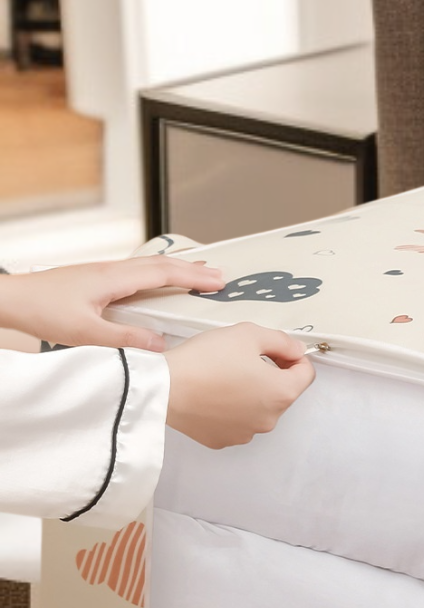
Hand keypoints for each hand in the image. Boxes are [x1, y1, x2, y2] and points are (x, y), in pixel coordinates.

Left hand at [0, 258, 224, 351]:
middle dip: (192, 269)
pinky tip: (157, 284)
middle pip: (160, 264)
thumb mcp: (85, 333)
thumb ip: (125, 339)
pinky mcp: (95, 280)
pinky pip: (136, 273)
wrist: (10, 299)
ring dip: (176, 270)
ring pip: (148, 266)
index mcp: (112, 279)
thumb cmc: (40, 310)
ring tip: (196, 275)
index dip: (193, 278)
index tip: (217, 282)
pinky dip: (157, 275)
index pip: (163, 274)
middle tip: (218, 275)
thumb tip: (160, 344)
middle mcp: (110, 271)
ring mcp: (102, 273)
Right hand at [164, 323, 315, 448]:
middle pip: (282, 392)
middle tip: (243, 358)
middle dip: (271, 374)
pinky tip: (212, 394)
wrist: (163, 387)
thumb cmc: (204, 360)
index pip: (306, 374)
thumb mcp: (248, 334)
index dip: (294, 357)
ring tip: (224, 376)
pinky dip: (231, 409)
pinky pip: (237, 421)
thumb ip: (281, 341)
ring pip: (259, 408)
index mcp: (282, 393)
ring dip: (250, 393)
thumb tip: (296, 349)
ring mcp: (247, 433)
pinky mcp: (224, 440)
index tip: (277, 350)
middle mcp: (270, 419)